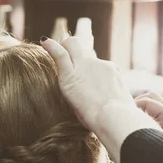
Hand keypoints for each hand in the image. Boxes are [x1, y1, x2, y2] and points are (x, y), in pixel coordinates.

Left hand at [40, 36, 159, 162]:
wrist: (115, 117)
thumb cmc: (118, 120)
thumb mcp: (118, 108)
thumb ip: (111, 103)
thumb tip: (108, 113)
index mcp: (112, 73)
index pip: (96, 67)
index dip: (88, 71)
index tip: (81, 77)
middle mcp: (99, 65)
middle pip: (85, 50)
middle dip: (75, 49)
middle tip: (65, 50)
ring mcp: (85, 66)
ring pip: (73, 46)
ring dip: (63, 47)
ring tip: (50, 45)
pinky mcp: (71, 74)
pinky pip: (59, 53)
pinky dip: (50, 46)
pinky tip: (44, 42)